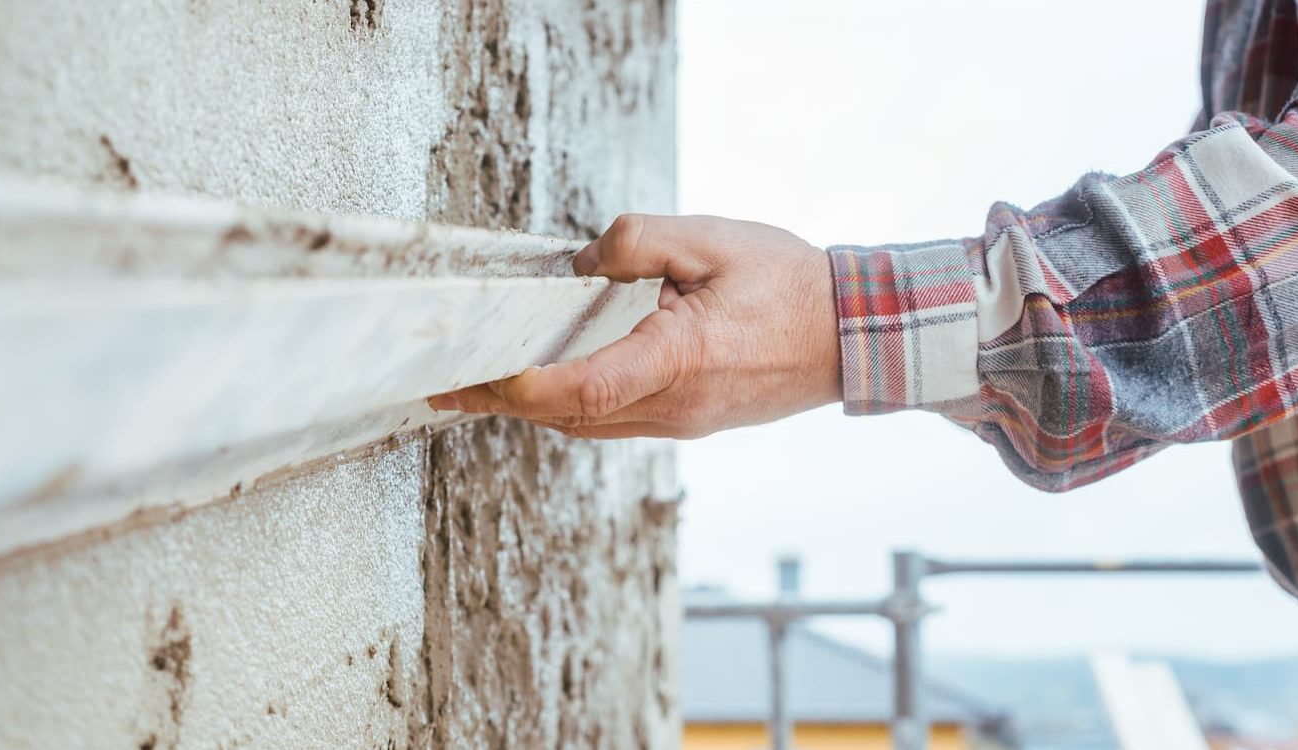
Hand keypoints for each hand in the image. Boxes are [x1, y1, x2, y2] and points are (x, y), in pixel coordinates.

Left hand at [428, 214, 841, 438]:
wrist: (852, 336)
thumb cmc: (789, 284)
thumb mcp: (712, 238)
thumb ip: (637, 241)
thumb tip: (581, 262)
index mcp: (679, 359)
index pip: (580, 389)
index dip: (518, 388)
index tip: (473, 376)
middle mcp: (675, 405)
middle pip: (569, 416)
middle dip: (504, 401)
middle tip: (445, 383)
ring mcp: (681, 422)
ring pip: (587, 425)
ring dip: (534, 407)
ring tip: (480, 385)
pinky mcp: (687, 422)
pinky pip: (614, 420)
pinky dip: (571, 405)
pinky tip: (546, 382)